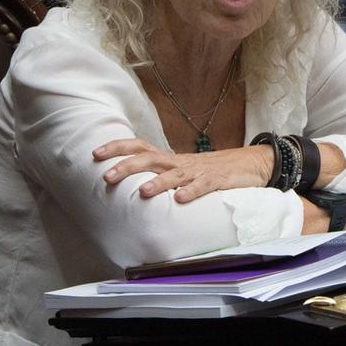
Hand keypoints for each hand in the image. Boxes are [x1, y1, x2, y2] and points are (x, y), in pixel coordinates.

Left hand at [95, 139, 274, 202]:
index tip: (95, 154)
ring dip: (158, 182)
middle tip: (107, 177)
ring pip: (175, 173)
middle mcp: (180, 162)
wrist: (251, 163)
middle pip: (150, 158)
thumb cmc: (211, 170)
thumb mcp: (182, 170)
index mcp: (170, 159)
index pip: (139, 146)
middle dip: (128, 167)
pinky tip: (180, 199)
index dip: (117, 147)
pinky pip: (204, 185)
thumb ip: (160, 175)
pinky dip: (192, 192)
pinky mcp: (218, 180)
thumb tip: (127, 186)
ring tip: (144, 192)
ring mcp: (199, 171)